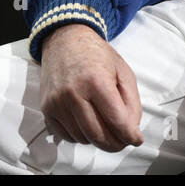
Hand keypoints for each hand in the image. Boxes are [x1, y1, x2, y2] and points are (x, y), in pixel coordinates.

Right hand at [39, 23, 143, 150]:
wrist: (66, 41)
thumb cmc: (97, 55)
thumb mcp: (123, 71)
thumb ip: (131, 101)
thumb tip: (131, 129)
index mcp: (96, 81)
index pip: (116, 120)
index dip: (130, 135)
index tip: (137, 139)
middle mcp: (73, 93)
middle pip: (98, 135)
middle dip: (116, 144)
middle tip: (124, 141)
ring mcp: (57, 103)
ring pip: (83, 138)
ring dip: (98, 140)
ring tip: (107, 128)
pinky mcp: (47, 109)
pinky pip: (66, 136)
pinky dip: (81, 137)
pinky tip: (89, 125)